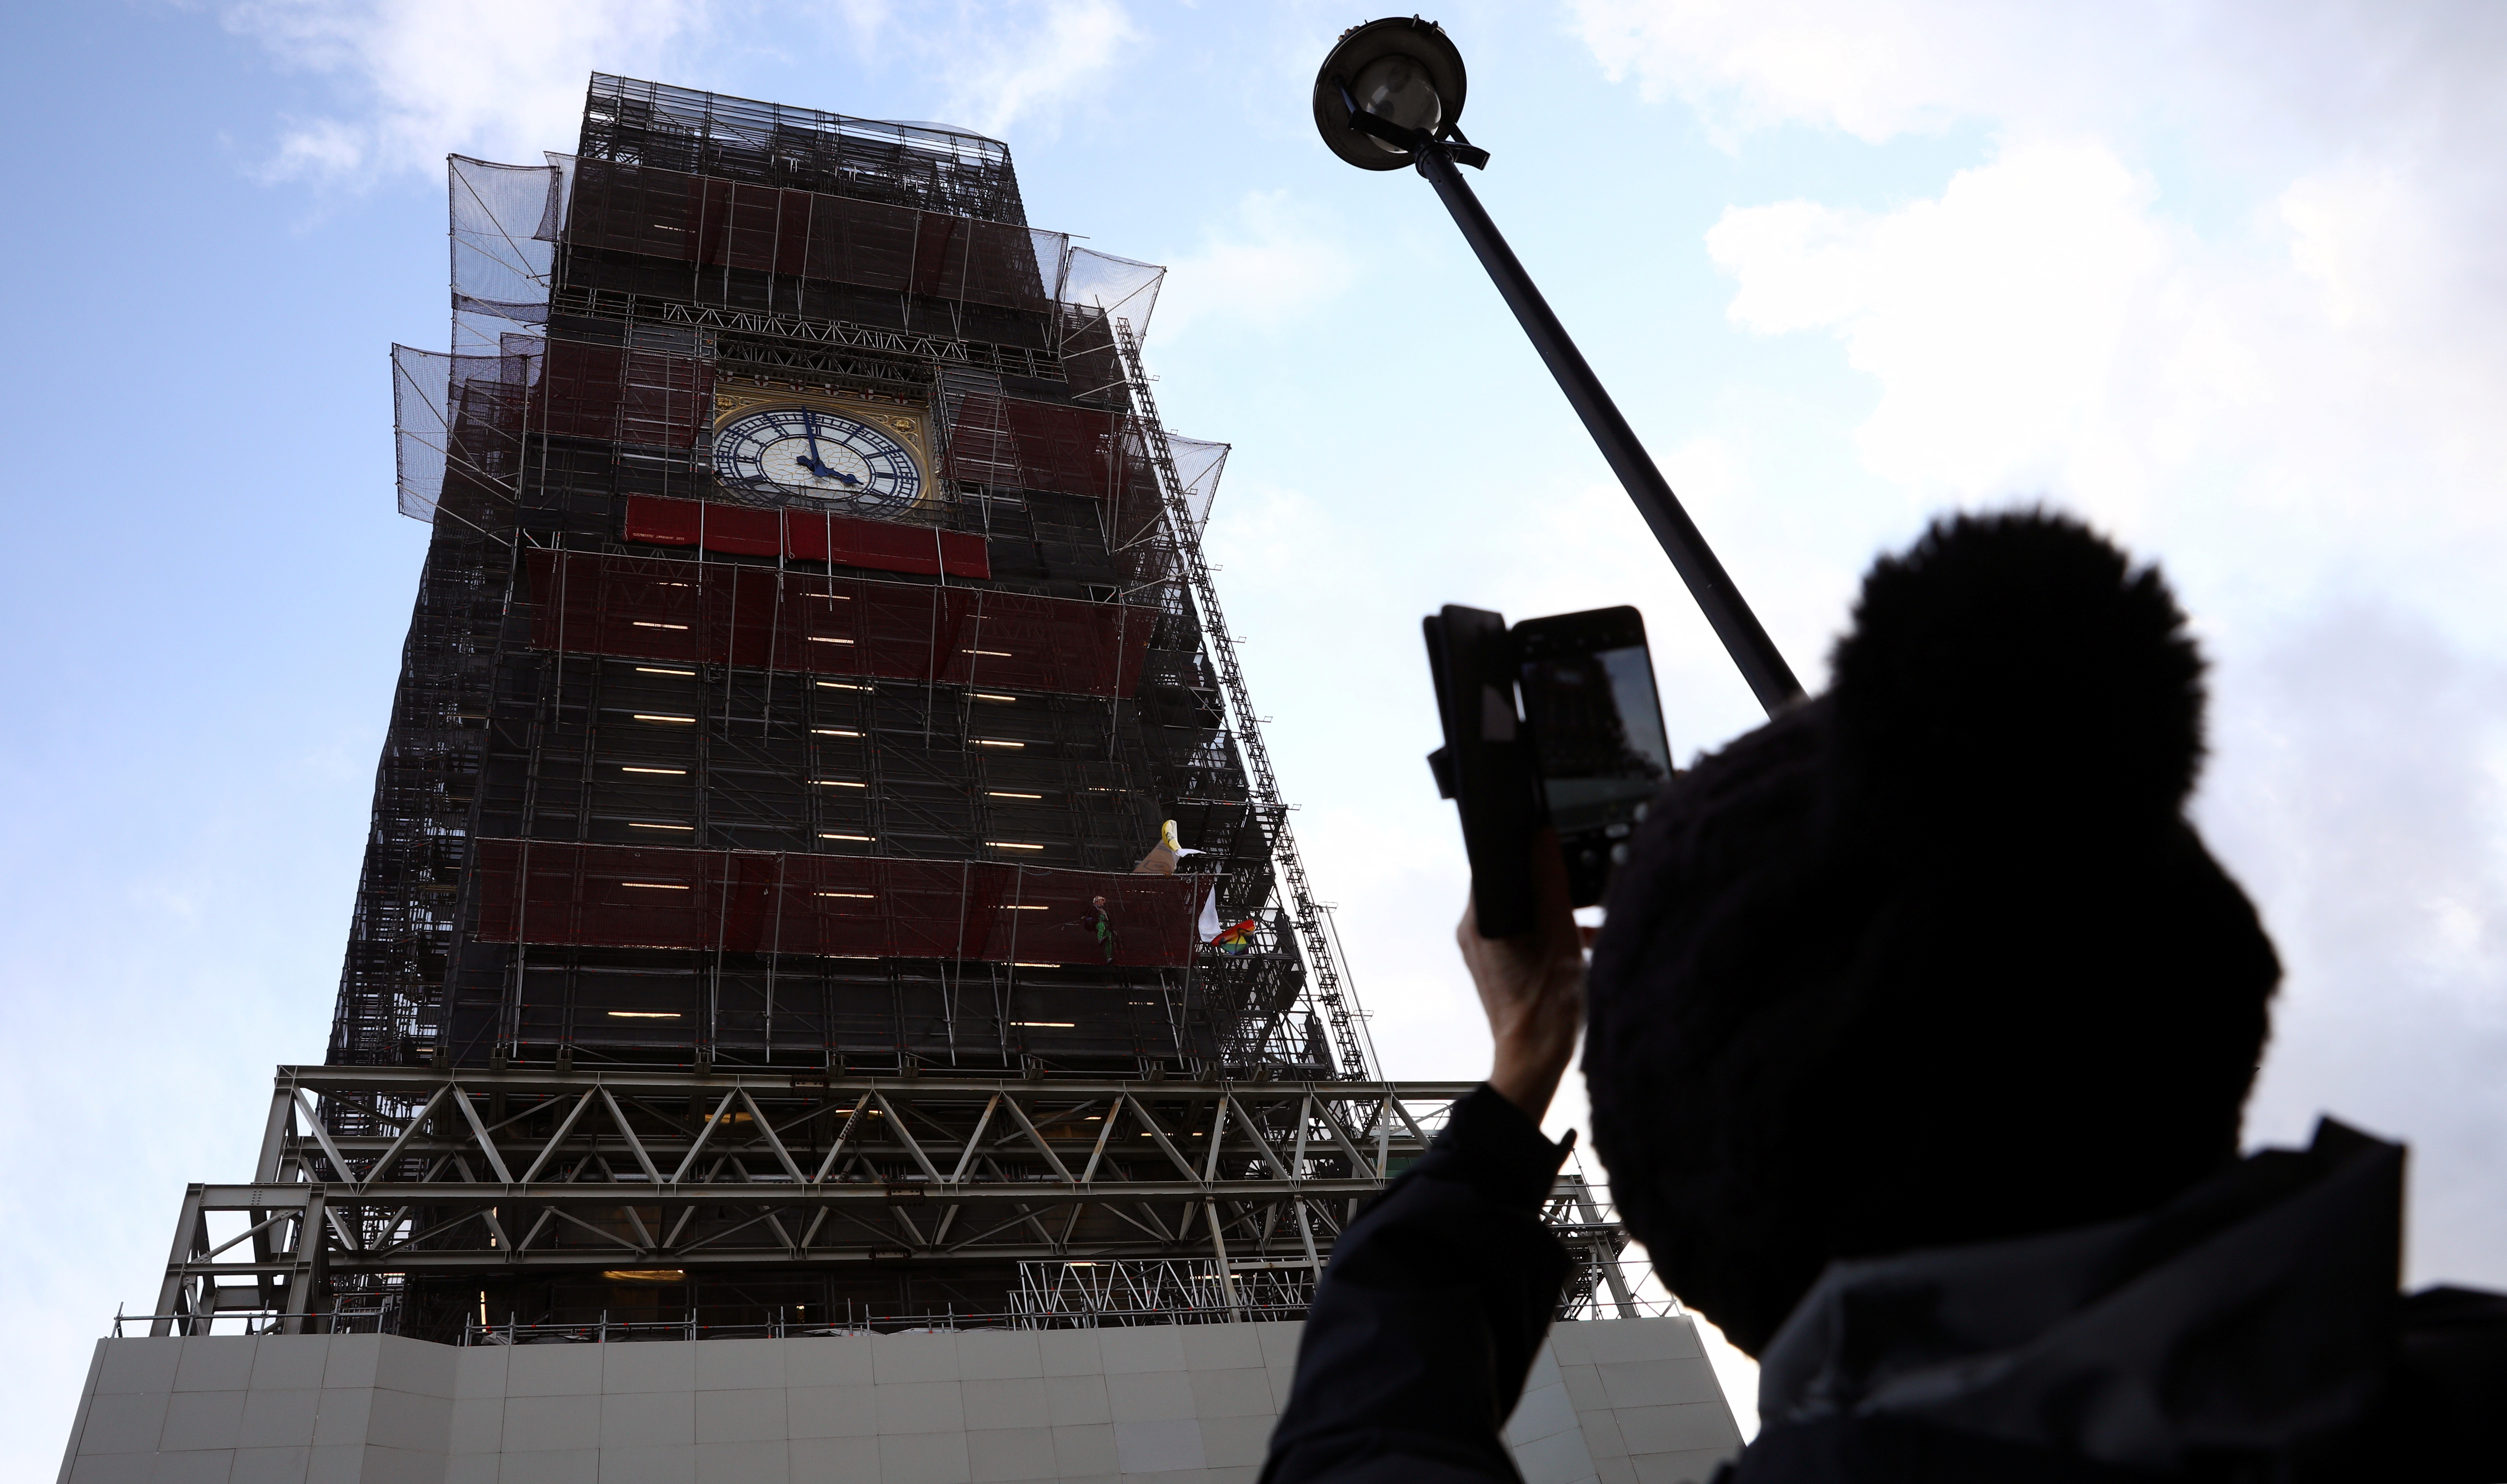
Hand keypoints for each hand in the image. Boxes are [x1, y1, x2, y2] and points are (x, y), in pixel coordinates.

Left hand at [1456, 830, 1586, 1122]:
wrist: (1534, 1062)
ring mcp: (1486, 951)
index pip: (1494, 863)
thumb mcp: (1559, 937)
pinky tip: (1583, 940)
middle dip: (1548, 884)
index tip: (1552, 849)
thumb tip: (1543, 839)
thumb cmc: (1543, 1012)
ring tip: (1587, 923)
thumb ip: (1550, 885)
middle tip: (1577, 893)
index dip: (1525, 850)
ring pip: (1523, 911)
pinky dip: (1552, 932)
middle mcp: (1475, 934)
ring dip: (1557, 911)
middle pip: (1511, 886)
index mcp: (1479, 923)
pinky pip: (1526, 933)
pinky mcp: (1500, 964)